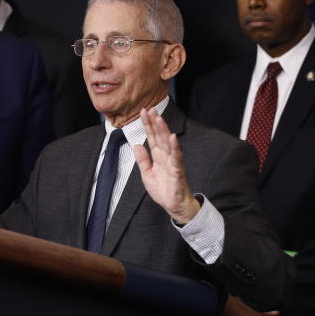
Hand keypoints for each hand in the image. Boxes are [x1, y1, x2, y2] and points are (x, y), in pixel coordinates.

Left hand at [133, 108, 199, 224]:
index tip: (143, 112)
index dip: (148, 125)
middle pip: (160, 137)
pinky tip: (172, 137)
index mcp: (158, 156)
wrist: (173, 205)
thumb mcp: (147, 174)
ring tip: (159, 119)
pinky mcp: (177, 172)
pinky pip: (176, 158)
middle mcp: (166, 157)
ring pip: (168, 144)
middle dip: (155, 123)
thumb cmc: (163, 190)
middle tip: (150, 109)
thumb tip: (137, 145)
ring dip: (164, 131)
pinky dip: (174, 148)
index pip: (152, 137)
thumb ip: (143, 160)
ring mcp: (172, 163)